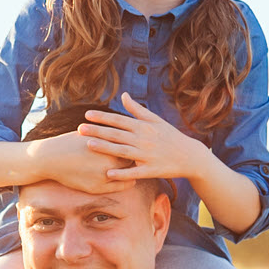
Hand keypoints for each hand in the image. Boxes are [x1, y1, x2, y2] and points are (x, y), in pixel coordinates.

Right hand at [28, 133, 132, 195]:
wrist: (51, 158)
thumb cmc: (72, 142)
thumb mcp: (91, 132)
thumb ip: (108, 132)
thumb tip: (124, 128)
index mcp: (107, 144)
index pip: (131, 145)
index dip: (136, 145)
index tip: (139, 144)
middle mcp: (107, 161)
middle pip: (132, 160)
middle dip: (137, 158)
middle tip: (143, 157)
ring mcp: (103, 176)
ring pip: (128, 175)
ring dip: (133, 172)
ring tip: (138, 169)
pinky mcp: (97, 188)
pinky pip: (119, 187)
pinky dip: (126, 182)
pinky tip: (129, 179)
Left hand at [78, 95, 207, 181]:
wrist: (190, 156)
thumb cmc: (170, 136)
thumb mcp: (155, 120)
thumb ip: (137, 109)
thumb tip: (123, 95)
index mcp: (144, 126)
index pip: (119, 120)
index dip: (103, 117)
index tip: (87, 114)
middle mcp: (144, 139)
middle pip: (117, 134)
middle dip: (98, 131)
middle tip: (79, 129)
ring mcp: (147, 155)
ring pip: (122, 151)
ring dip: (105, 148)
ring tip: (89, 145)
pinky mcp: (151, 170)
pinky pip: (134, 172)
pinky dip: (122, 173)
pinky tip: (108, 173)